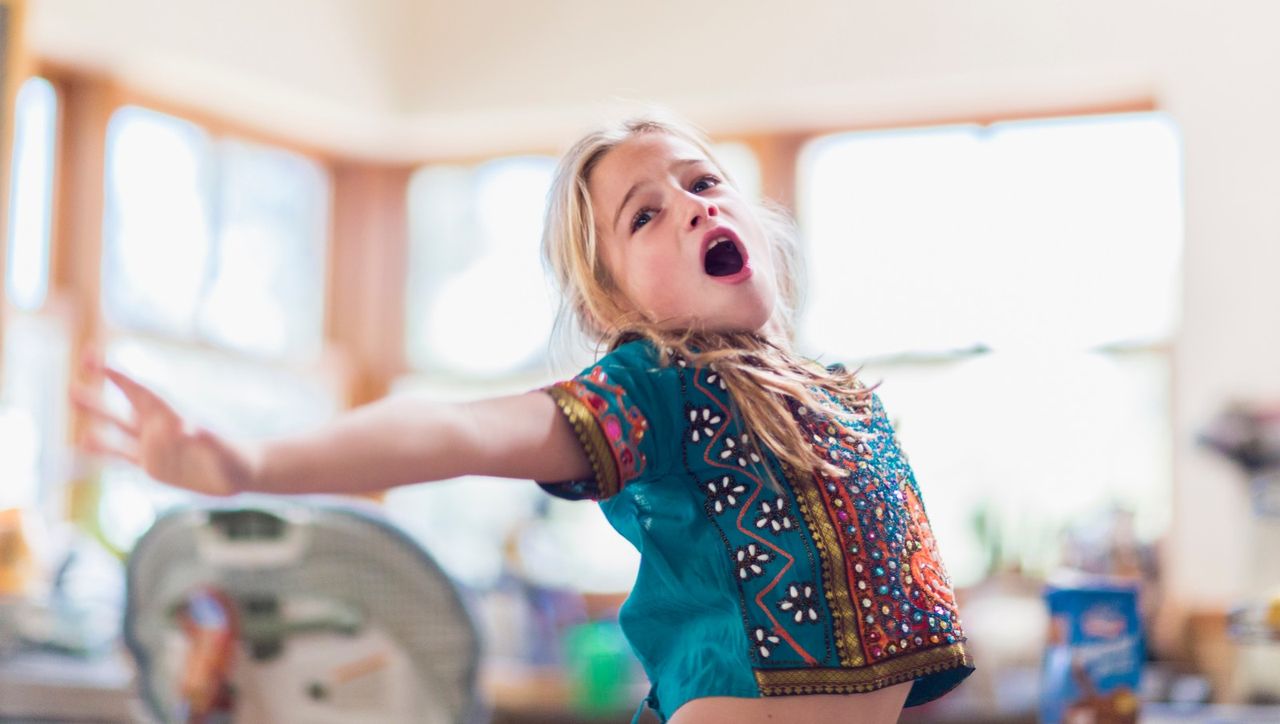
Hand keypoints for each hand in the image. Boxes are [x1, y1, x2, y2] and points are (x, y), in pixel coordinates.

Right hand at [72, 356, 257, 496]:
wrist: (241, 473)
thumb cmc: (236, 456)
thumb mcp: (223, 447)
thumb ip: (208, 438)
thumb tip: (191, 429)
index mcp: (174, 416)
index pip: (141, 392)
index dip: (119, 377)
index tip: (96, 360)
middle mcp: (159, 427)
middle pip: (123, 406)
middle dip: (99, 396)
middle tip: (71, 382)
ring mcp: (154, 445)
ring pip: (118, 429)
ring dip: (96, 418)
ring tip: (72, 401)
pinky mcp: (153, 464)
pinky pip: (122, 454)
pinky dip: (103, 449)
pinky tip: (83, 441)